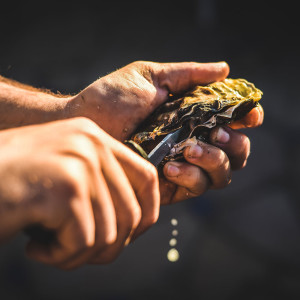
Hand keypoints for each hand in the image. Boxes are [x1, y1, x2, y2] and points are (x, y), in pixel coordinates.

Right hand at [0, 117, 159, 268]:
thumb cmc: (12, 186)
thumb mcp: (64, 175)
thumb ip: (101, 186)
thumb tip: (137, 220)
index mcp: (94, 138)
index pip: (146, 175)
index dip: (149, 211)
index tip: (133, 234)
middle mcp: (91, 144)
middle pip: (131, 212)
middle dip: (111, 246)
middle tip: (77, 252)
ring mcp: (79, 163)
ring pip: (109, 233)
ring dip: (80, 254)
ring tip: (50, 248)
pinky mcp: (65, 189)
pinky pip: (84, 242)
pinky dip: (61, 257)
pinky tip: (35, 246)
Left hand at [67, 60, 263, 203]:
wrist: (85, 123)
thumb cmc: (114, 97)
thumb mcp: (152, 77)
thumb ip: (189, 75)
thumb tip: (225, 69)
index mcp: (193, 115)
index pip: (232, 121)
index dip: (246, 119)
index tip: (249, 117)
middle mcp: (193, 141)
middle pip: (235, 152)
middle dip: (234, 145)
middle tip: (216, 133)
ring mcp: (183, 165)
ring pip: (222, 175)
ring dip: (214, 162)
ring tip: (188, 149)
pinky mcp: (169, 187)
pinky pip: (196, 189)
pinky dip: (192, 178)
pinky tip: (170, 167)